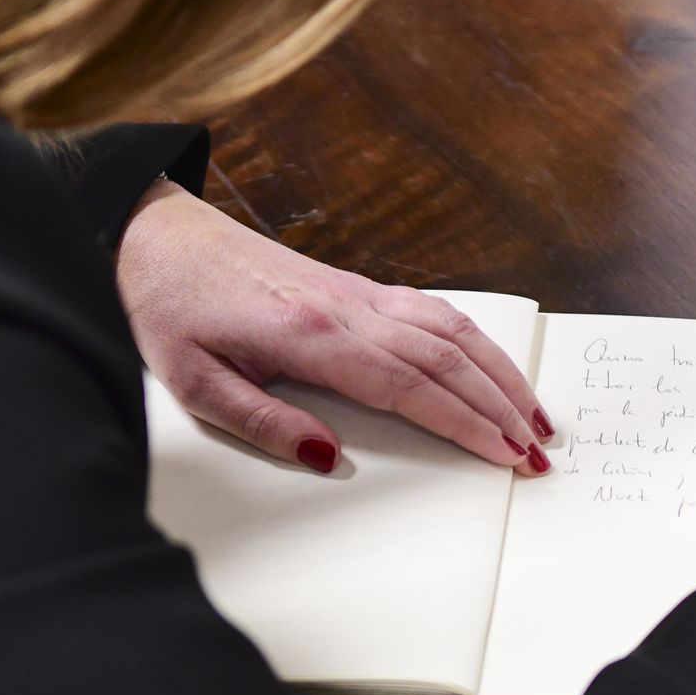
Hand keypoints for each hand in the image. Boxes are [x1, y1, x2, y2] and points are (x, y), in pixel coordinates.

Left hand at [115, 180, 553, 475]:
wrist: (154, 237)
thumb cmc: (169, 308)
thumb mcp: (196, 383)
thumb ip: (264, 423)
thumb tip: (328, 458)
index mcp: (313, 335)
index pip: (411, 387)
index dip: (467, 423)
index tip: (506, 454)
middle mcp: (347, 307)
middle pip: (447, 359)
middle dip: (502, 407)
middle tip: (540, 451)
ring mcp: (355, 292)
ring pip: (450, 329)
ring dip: (499, 371)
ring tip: (536, 414)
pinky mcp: (352, 285)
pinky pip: (431, 310)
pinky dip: (472, 340)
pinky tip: (489, 363)